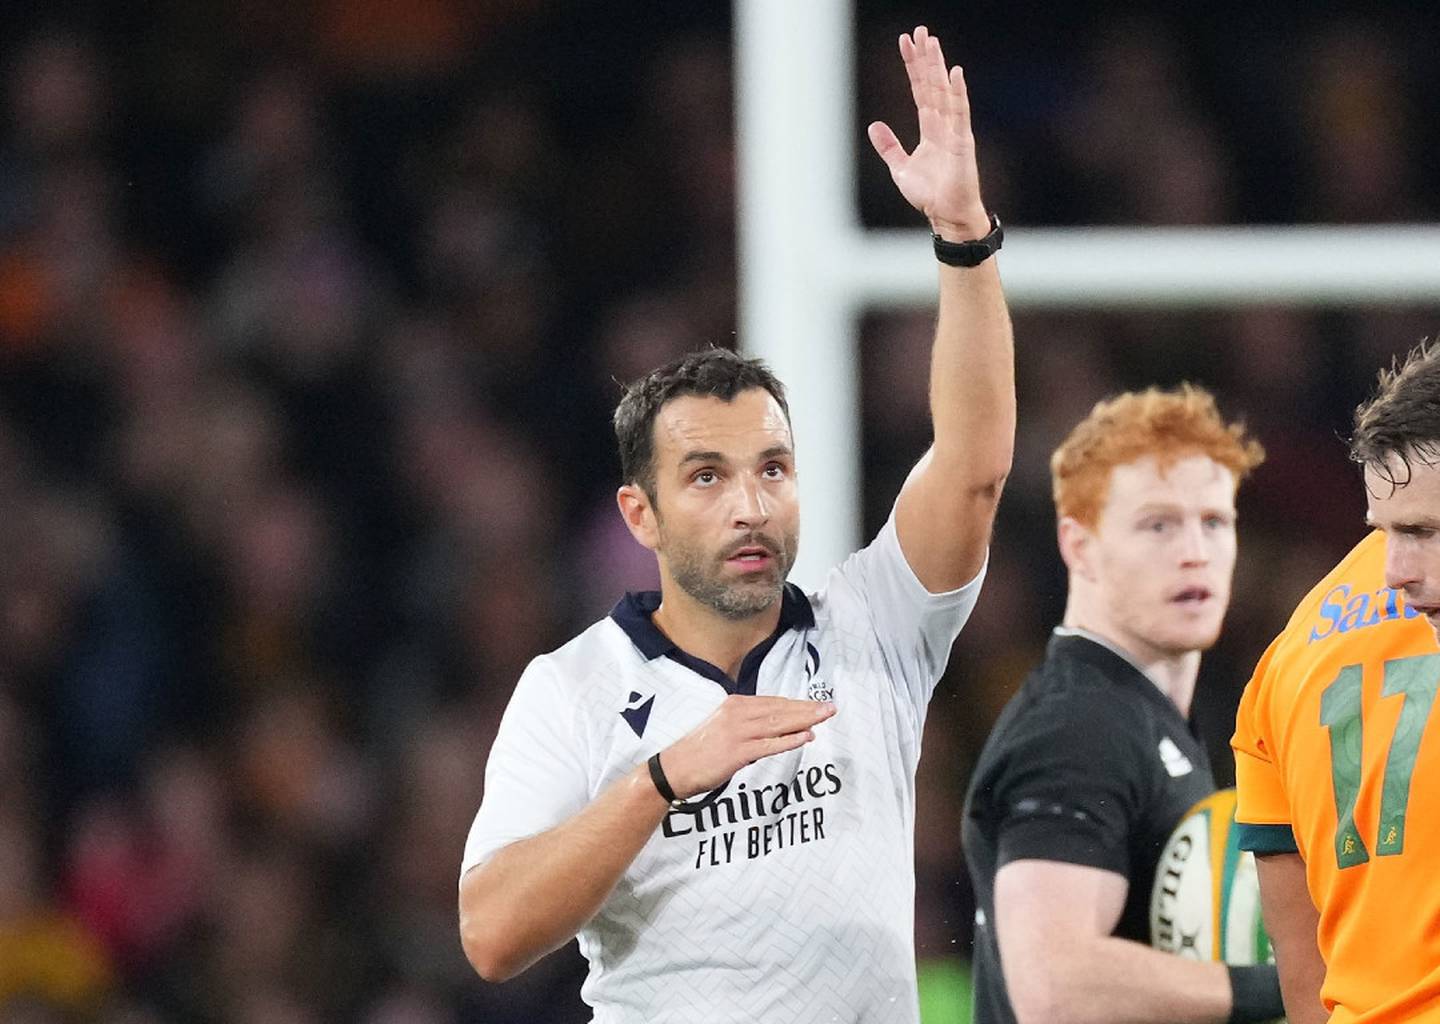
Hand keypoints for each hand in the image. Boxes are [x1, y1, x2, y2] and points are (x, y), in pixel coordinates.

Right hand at [659, 696, 835, 798]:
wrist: (674, 769)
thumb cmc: (700, 752)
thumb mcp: (724, 728)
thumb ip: (749, 726)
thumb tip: (779, 730)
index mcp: (735, 704)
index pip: (774, 702)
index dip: (797, 704)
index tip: (816, 705)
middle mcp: (737, 713)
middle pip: (780, 709)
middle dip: (807, 708)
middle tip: (830, 708)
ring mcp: (737, 731)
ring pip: (778, 723)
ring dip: (804, 720)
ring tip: (824, 718)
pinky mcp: (737, 751)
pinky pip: (769, 744)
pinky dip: (789, 740)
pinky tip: (806, 737)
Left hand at [868, 25, 988, 240]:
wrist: (947, 216)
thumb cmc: (930, 195)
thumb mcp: (900, 168)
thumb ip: (889, 146)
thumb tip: (874, 125)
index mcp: (930, 128)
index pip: (920, 90)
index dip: (913, 67)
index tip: (906, 43)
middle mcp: (943, 124)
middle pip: (932, 84)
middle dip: (925, 58)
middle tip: (920, 31)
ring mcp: (954, 131)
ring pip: (944, 92)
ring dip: (938, 67)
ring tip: (932, 42)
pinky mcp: (962, 143)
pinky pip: (960, 114)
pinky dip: (958, 93)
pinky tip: (955, 73)